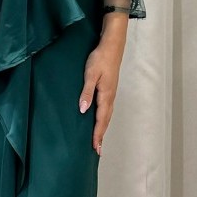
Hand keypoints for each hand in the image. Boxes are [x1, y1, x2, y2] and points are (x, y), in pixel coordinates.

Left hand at [78, 13, 128, 153]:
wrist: (112, 45)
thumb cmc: (100, 58)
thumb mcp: (90, 74)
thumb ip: (87, 92)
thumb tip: (83, 110)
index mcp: (106, 95)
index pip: (100, 119)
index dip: (97, 134)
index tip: (95, 147)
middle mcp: (110, 97)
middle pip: (106, 120)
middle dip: (101, 135)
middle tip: (97, 150)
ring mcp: (111, 93)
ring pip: (108, 115)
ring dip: (103, 128)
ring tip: (98, 140)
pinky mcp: (110, 89)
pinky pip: (107, 109)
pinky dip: (104, 119)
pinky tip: (100, 120)